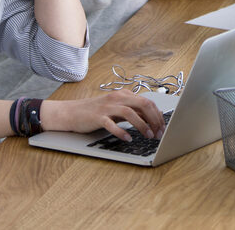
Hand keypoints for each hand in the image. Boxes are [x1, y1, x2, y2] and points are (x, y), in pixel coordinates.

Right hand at [43, 90, 164, 141]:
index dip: (158, 115)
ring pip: (130, 113)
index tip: (163, 128)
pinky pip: (111, 124)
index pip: (147, 102)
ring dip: (142, 125)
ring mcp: (107, 107)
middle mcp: (117, 98)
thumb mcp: (116, 108)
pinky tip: (128, 139)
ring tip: (148, 135)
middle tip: (159, 133)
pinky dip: (121, 132)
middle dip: (154, 119)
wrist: (71, 112)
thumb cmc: (96, 112)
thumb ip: (132, 111)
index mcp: (124, 95)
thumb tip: (152, 118)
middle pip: (142, 104)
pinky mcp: (97, 117)